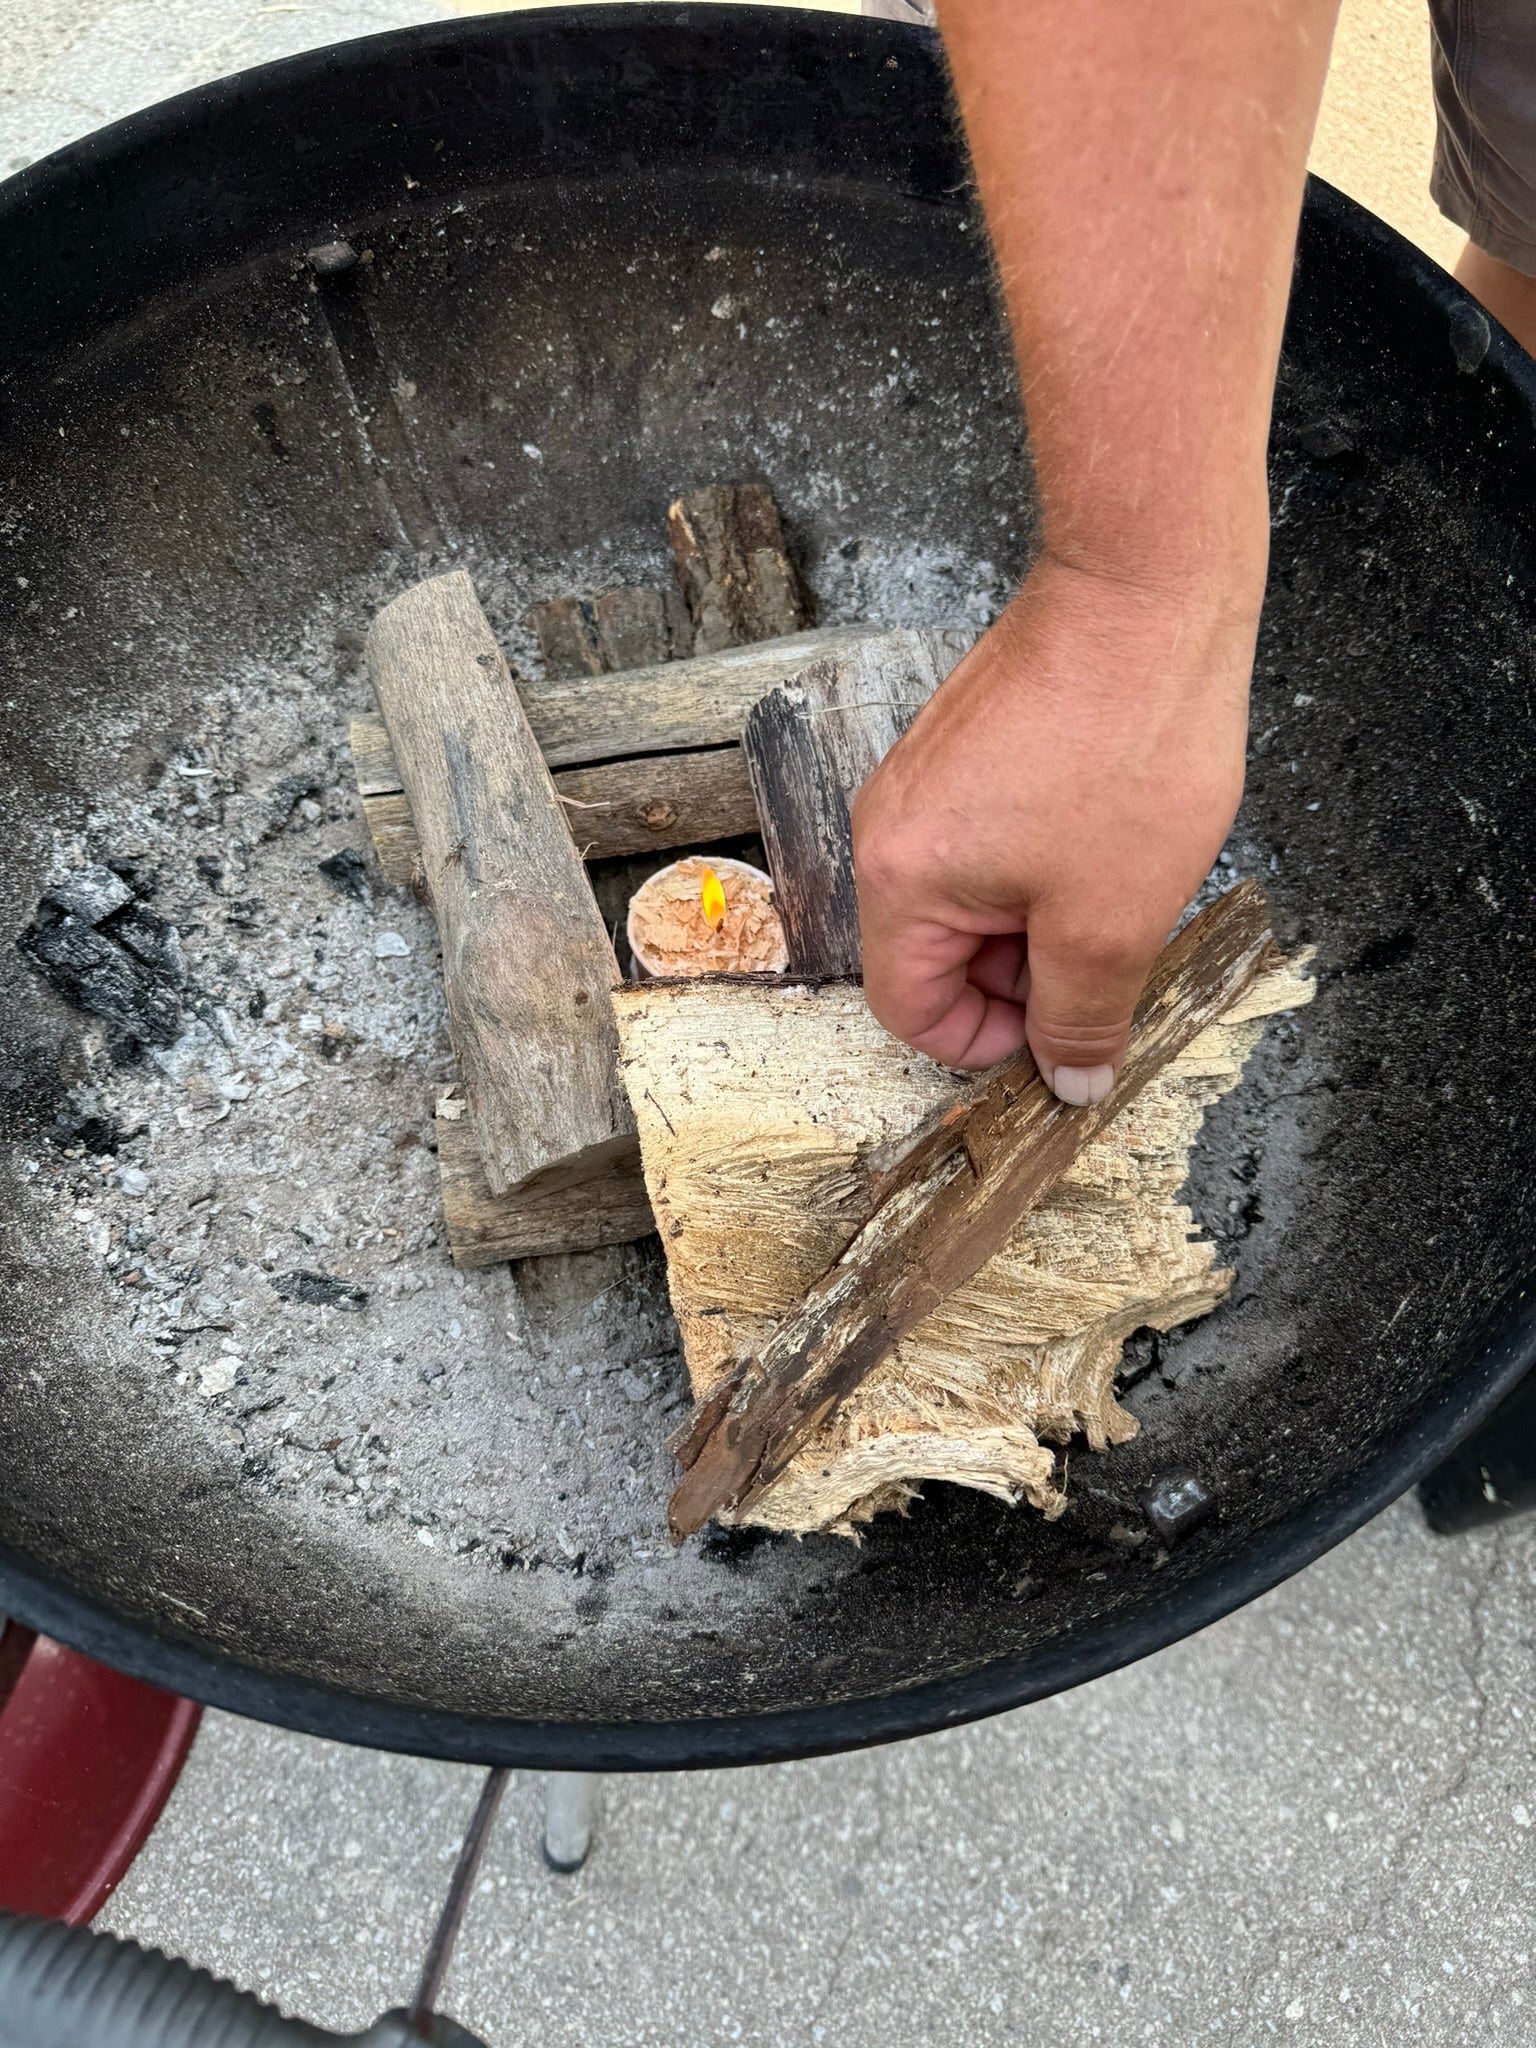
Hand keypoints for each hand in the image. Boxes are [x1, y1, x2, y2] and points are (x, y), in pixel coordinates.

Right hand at [851, 553, 1259, 1098]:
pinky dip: (1042, 864)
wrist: (1147, 595)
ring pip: (970, 898)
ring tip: (1117, 886)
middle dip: (1020, 977)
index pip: (909, 1011)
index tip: (1062, 1033)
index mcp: (901, 880)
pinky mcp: (963, 746)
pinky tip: (1107, 835)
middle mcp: (888, 827)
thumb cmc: (1126, 748)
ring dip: (1039, 919)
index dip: (987, 1045)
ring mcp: (923, 779)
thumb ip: (1081, 1017)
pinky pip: (987, 841)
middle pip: (936, 955)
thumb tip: (1069, 1081)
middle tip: (1107, 959)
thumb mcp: (1112, 922)